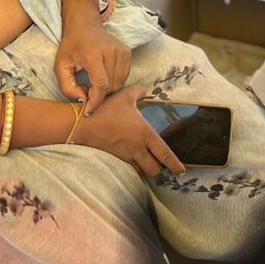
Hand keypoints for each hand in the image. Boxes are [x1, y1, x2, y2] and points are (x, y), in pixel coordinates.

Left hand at [54, 0, 131, 114]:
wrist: (84, 25)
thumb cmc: (71, 46)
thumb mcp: (60, 66)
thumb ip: (67, 87)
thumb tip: (83, 100)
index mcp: (93, 54)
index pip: (101, 84)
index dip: (96, 101)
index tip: (88, 110)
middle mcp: (111, 51)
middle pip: (111, 86)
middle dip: (99, 95)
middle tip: (87, 91)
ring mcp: (121, 51)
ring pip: (119, 83)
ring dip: (107, 89)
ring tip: (94, 84)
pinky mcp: (127, 52)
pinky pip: (124, 77)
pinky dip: (114, 82)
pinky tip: (103, 77)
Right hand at [69, 86, 184, 178]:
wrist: (82, 124)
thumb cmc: (105, 109)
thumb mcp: (125, 95)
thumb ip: (139, 92)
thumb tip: (145, 92)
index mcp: (144, 134)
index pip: (164, 154)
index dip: (174, 164)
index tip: (181, 171)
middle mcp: (137, 149)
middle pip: (154, 169)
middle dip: (160, 170)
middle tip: (162, 165)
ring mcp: (125, 156)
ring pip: (141, 171)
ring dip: (145, 169)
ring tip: (146, 162)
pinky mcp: (114, 158)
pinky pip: (128, 167)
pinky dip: (133, 166)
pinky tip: (130, 158)